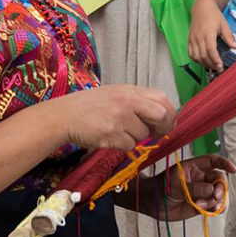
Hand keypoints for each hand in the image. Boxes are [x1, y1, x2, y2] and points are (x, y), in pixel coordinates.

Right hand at [62, 84, 176, 151]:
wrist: (66, 115)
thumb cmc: (92, 106)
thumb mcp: (116, 94)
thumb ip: (138, 102)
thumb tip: (163, 118)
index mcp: (130, 90)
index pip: (162, 98)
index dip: (170, 112)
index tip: (168, 122)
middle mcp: (127, 101)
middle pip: (161, 115)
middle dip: (163, 127)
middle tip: (157, 133)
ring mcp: (119, 117)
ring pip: (143, 135)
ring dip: (135, 138)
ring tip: (118, 130)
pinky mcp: (111, 134)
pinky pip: (129, 146)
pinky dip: (123, 146)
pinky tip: (110, 137)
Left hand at [156, 153, 235, 221]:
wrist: (153, 203)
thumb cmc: (162, 186)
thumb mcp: (176, 184)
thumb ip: (194, 187)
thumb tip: (212, 190)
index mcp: (195, 167)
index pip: (213, 161)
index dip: (224, 163)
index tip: (233, 169)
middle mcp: (202, 178)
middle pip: (220, 179)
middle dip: (221, 188)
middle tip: (214, 197)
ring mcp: (203, 192)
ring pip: (219, 194)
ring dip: (214, 201)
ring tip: (199, 206)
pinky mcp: (202, 205)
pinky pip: (215, 206)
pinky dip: (216, 209)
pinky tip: (211, 211)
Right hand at [188, 0, 235, 71]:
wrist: (202, 7)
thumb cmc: (213, 15)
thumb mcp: (224, 25)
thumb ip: (229, 37)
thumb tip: (235, 47)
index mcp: (208, 33)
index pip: (211, 50)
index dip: (215, 60)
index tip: (221, 66)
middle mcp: (198, 37)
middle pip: (203, 56)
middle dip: (211, 65)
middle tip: (219, 69)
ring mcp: (192, 39)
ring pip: (196, 56)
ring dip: (204, 63)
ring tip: (212, 66)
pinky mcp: (189, 40)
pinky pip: (190, 53)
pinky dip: (196, 59)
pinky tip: (203, 61)